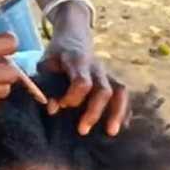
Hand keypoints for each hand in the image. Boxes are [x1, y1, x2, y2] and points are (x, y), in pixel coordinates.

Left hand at [37, 7, 128, 135]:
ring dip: (118, 113)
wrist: (73, 38)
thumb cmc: (56, 56)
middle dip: (94, 112)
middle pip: (104, 90)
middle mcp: (97, 68)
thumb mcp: (45, 64)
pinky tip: (119, 126)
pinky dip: (124, 112)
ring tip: (111, 132)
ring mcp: (108, 74)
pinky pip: (124, 97)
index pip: (82, 82)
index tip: (62, 106)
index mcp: (78, 61)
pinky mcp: (114, 81)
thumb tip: (53, 109)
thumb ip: (46, 85)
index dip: (73, 97)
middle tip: (82, 131)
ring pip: (121, 92)